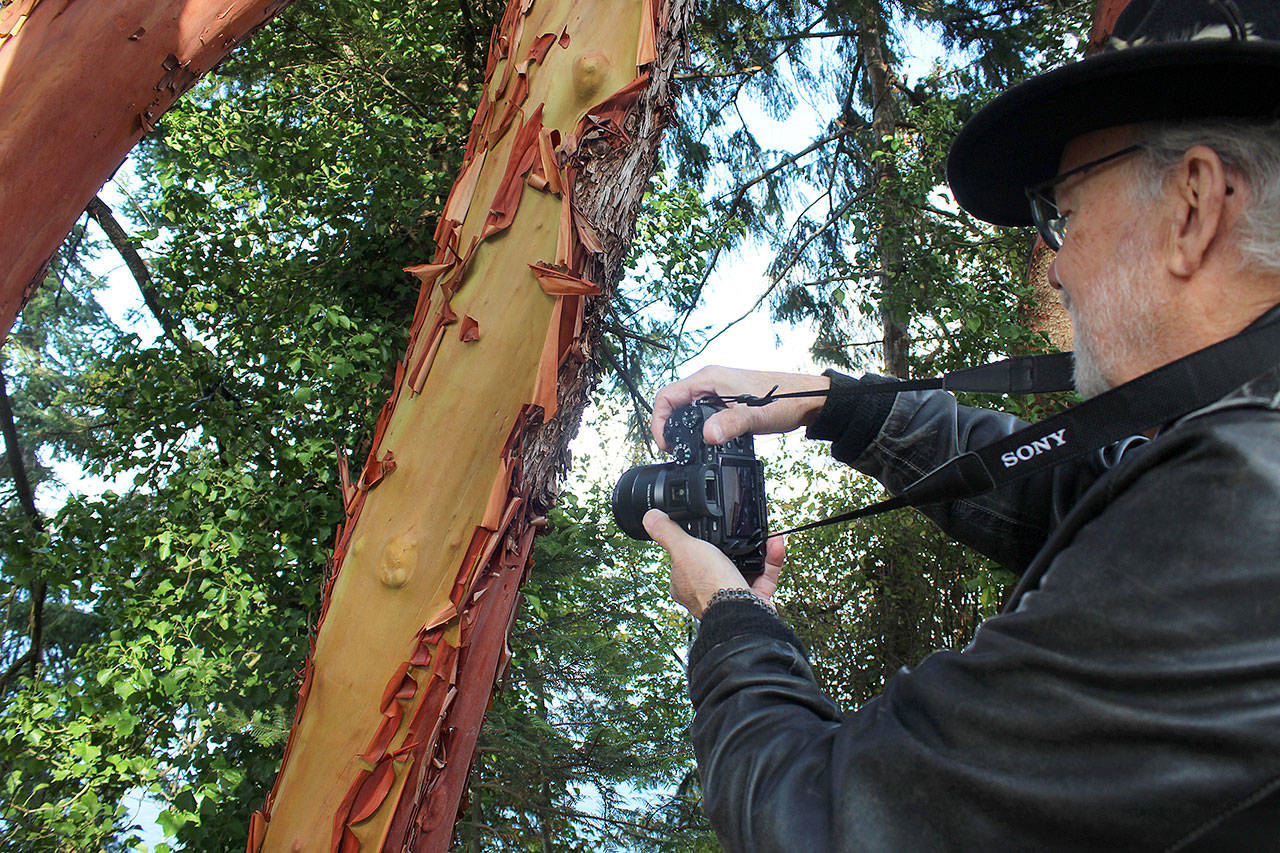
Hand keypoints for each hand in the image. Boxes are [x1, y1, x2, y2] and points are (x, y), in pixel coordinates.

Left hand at [643, 509, 784, 618]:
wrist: (741, 612)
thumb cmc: (709, 586)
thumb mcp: (683, 549)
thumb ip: (667, 533)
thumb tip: (651, 517)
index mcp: (685, 583)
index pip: (686, 559)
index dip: (694, 543)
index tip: (705, 529)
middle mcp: (707, 591)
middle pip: (718, 561)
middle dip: (731, 544)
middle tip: (738, 530)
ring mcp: (731, 596)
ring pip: (745, 566)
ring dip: (755, 548)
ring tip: (759, 532)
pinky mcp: (755, 599)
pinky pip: (765, 574)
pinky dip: (771, 558)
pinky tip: (773, 542)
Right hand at [650, 366, 829, 451]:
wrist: (808, 399)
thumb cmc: (783, 399)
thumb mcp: (753, 415)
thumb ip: (729, 425)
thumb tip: (708, 436)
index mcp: (708, 379)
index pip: (666, 396)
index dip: (658, 421)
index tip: (665, 444)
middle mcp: (710, 383)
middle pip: (674, 404)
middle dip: (669, 428)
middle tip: (676, 451)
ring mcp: (718, 392)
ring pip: (689, 411)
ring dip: (685, 430)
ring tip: (689, 450)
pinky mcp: (728, 403)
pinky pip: (703, 415)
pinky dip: (701, 429)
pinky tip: (709, 443)